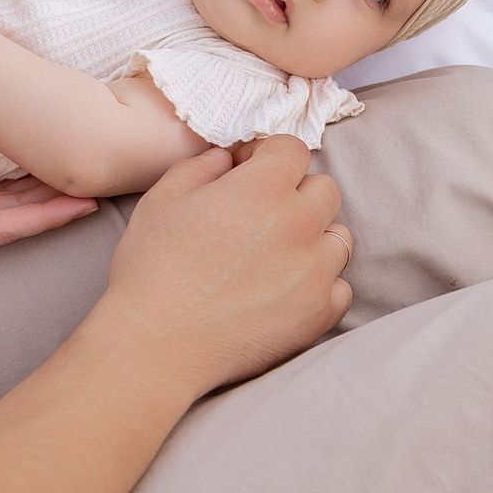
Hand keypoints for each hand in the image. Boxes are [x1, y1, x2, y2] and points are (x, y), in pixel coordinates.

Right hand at [96, 137, 350, 405]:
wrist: (157, 344)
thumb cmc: (152, 269)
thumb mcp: (162, 198)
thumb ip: (202, 166)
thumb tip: (229, 159)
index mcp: (262, 188)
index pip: (292, 149)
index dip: (266, 155)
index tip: (245, 173)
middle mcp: (299, 225)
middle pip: (324, 189)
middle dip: (295, 192)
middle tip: (260, 215)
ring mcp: (315, 272)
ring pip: (339, 237)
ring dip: (314, 238)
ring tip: (275, 255)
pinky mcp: (319, 314)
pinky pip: (341, 286)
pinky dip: (320, 284)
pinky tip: (285, 289)